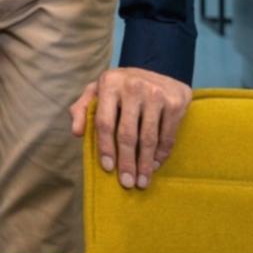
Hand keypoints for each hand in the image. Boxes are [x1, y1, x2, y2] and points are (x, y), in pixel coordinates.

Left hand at [70, 67, 191, 189]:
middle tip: (127, 183)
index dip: (105, 147)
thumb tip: (77, 133)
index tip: (107, 168)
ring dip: (145, 163)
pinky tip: (154, 165)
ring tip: (142, 181)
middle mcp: (133, 87)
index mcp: (109, 84)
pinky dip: (161, 153)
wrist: (156, 69)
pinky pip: (167, 135)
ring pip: (149, 137)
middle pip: (127, 134)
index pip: (104, 122)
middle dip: (126, 162)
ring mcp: (156, 94)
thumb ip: (82, 108)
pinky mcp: (176, 102)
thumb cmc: (119, 87)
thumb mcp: (96, 90)